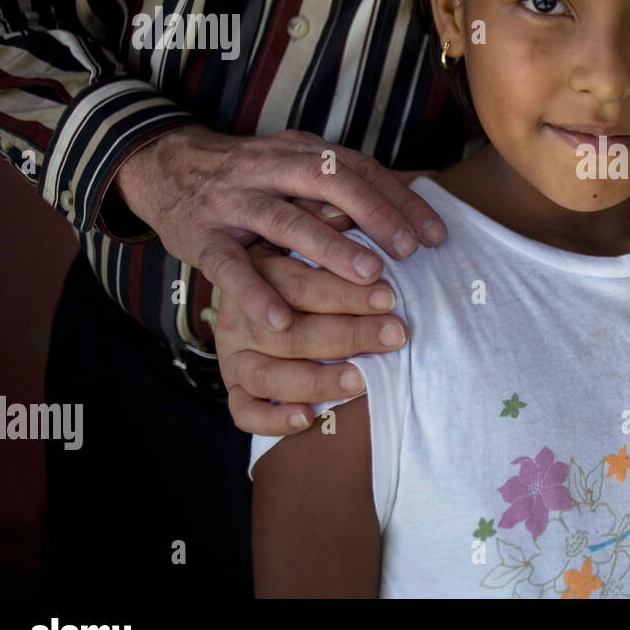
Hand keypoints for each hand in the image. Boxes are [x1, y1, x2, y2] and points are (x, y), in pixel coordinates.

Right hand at [112, 126, 445, 331]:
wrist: (163, 164)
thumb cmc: (251, 178)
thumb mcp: (296, 167)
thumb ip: (347, 182)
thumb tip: (421, 195)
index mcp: (299, 152)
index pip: (358, 169)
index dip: (399, 200)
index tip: (435, 235)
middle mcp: (269, 169)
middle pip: (327, 183)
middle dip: (373, 215)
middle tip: (408, 252)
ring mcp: (232, 201)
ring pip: (285, 220)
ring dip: (330, 249)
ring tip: (370, 276)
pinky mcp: (200, 236)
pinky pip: (229, 265)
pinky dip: (255, 292)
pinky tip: (282, 321)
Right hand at [215, 243, 408, 433]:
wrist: (250, 287)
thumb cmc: (302, 261)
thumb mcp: (311, 233)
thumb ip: (329, 225)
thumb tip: (351, 209)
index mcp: (258, 272)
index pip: (299, 283)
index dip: (345, 291)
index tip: (389, 294)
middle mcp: (240, 315)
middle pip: (292, 332)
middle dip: (350, 334)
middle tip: (395, 333)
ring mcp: (233, 355)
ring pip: (270, 375)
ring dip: (318, 380)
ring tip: (362, 378)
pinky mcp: (233, 389)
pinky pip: (245, 411)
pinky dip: (273, 419)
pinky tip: (307, 417)